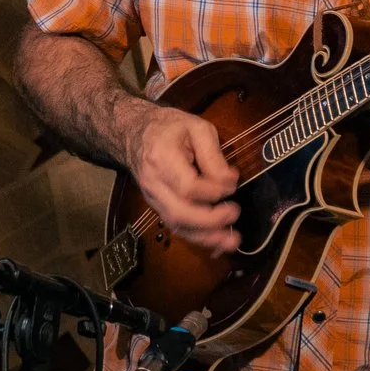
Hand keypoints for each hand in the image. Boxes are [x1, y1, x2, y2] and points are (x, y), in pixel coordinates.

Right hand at [128, 106, 240, 256]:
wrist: (135, 134)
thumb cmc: (169, 128)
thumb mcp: (197, 128)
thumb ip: (214, 154)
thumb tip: (229, 180)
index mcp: (162, 158)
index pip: (188, 186)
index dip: (213, 191)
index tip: (232, 183)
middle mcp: (154, 183)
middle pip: (180, 212)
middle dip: (211, 220)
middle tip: (234, 213)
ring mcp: (153, 198)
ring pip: (177, 225)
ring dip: (206, 237)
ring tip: (231, 241)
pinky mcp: (157, 207)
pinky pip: (176, 227)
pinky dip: (198, 238)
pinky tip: (217, 243)